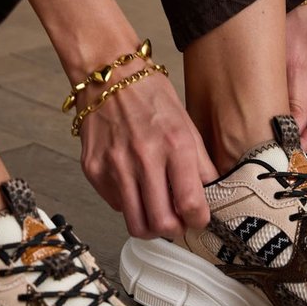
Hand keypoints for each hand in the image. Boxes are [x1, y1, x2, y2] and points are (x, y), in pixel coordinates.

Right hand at [78, 63, 216, 239]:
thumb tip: (212, 195)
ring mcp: (115, 166)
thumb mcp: (187, 124)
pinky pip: (115, 205)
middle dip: (175, 229)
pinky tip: (134, 184)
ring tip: (156, 210)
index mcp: (174, 145)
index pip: (191, 204)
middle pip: (161, 224)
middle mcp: (144, 158)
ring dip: (150, 225)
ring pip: (135, 224)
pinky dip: (128, 203)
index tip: (199, 217)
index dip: (199, 220)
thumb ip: (200, 164)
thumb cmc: (150, 95)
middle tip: (178, 220)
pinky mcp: (93, 170)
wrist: (108, 75)